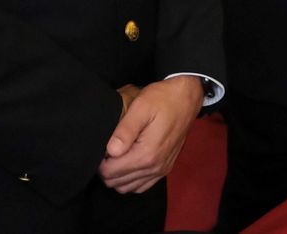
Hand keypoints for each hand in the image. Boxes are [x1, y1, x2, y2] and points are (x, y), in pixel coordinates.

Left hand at [99, 76, 203, 194]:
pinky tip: (128, 163)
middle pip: (118, 183)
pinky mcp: (165, 168)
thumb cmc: (163, 99)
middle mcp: (155, 167)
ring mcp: (161, 170)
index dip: (100, 162)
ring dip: (118, 176)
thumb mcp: (141, 107)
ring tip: (115, 156)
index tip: (100, 147)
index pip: (111, 173)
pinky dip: (131, 179)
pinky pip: (142, 185)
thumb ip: (125, 131)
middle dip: (107, 170)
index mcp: (146, 154)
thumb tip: (110, 151)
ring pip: (129, 187)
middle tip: (105, 151)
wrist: (186, 98)